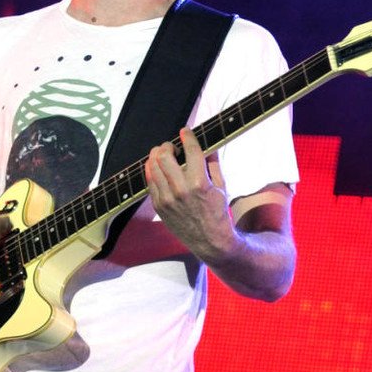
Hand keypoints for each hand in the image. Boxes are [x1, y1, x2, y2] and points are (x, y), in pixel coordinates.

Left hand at [145, 127, 234, 263]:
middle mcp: (181, 189)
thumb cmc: (218, 212)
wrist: (210, 241)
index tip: (185, 131)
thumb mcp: (222, 186)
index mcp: (200, 182)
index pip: (191, 150)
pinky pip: (150, 181)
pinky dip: (152, 171)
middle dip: (167, 146)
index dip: (187, 136)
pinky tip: (159, 169)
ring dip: (157, 156)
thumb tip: (208, 146)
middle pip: (164, 156)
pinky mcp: (159, 206)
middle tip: (172, 146)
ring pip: (153, 166)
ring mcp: (168, 198)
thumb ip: (213, 163)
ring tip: (163, 155)